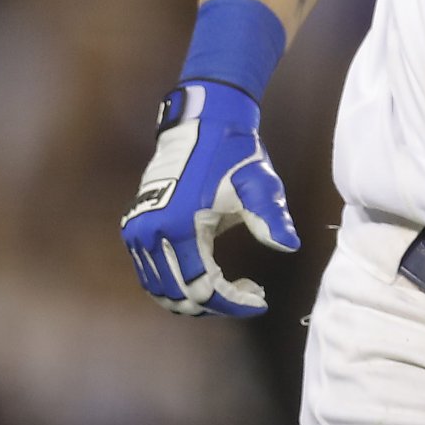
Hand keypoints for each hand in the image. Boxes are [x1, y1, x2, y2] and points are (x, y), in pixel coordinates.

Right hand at [120, 81, 300, 316]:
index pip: (203, 286)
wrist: (201, 122)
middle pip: (179, 295)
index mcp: (179, 225)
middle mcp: (150, 233)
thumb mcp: (258, 184)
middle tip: (248, 293)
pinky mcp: (134, 227)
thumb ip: (271, 217)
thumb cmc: (233, 153)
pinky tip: (206, 276)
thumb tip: (290, 246)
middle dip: (216, 303)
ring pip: (160, 289)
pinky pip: (150, 273)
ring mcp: (137, 231)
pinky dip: (175, 283)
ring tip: (230, 287)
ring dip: (194, 297)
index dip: (233, 302)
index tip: (260, 301)